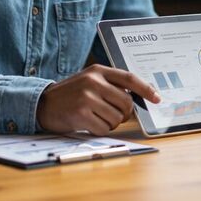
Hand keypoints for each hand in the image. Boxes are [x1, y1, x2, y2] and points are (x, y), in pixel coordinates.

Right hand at [37, 64, 160, 135]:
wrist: (43, 104)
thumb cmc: (71, 94)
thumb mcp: (90, 81)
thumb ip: (111, 85)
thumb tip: (138, 98)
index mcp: (98, 70)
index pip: (129, 78)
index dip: (146, 89)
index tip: (157, 98)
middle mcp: (93, 81)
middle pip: (126, 102)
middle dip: (124, 114)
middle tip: (114, 115)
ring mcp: (87, 97)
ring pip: (117, 117)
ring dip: (111, 123)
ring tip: (96, 117)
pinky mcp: (81, 114)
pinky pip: (104, 128)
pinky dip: (100, 130)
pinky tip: (89, 124)